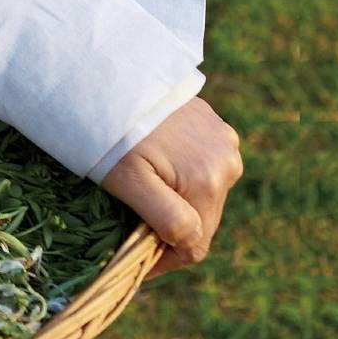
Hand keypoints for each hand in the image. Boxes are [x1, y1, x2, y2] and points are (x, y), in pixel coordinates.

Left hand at [97, 94, 242, 278]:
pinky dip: (184, 175)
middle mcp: (227, 163)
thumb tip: (192, 245)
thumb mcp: (130, 182)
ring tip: (144, 189)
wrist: (110, 79)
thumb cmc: (112, 134)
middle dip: (172, 228)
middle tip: (134, 222)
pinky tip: (158, 165)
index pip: (196, 245)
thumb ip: (168, 218)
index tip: (138, 259)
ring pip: (204, 194)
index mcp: (208, 181)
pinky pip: (205, 166)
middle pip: (202, 219)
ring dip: (179, 201)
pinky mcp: (218, 127)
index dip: (166, 258)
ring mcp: (226, 143)